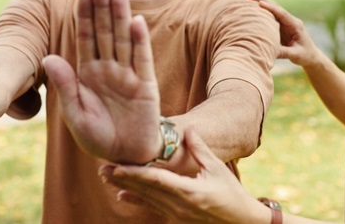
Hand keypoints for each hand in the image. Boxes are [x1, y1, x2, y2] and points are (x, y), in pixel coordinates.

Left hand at [45, 0, 161, 163]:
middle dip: (103, 6)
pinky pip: (142, 60)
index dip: (84, 16)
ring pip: (123, 39)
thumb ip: (65, 85)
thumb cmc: (97, 137)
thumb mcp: (74, 114)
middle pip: (105, 31)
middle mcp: (108, 68)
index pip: (86, 38)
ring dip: (121, 16)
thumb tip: (47, 57)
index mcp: (87, 73)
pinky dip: (140, 41)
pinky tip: (137, 21)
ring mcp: (128, 75)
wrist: (124, 157)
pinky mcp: (146, 86)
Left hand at [100, 129, 269, 223]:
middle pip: (145, 190)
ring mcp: (176, 216)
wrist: (242, 223)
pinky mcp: (176, 220)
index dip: (135, 173)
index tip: (118, 166)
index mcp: (189, 192)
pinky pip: (152, 208)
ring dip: (126, 187)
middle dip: (123, 179)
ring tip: (107, 177)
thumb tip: (188, 130)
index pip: (156, 181)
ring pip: (146, 199)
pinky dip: (137, 200)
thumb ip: (200, 150)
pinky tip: (122, 195)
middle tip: (103, 168)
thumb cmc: (232, 194)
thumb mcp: (218, 169)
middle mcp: (179, 206)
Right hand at [247, 0, 321, 66]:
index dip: (271, 8)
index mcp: (295, 25)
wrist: (310, 55)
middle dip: (263, 0)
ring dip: (261, 1)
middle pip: (276, 7)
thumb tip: (270, 51)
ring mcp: (285, 22)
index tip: (260, 3)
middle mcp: (290, 20)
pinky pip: (270, 15)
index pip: (282, 14)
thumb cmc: (305, 55)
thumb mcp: (296, 55)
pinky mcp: (280, 25)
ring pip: (272, 9)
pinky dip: (262, 8)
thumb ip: (284, 52)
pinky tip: (254, 1)